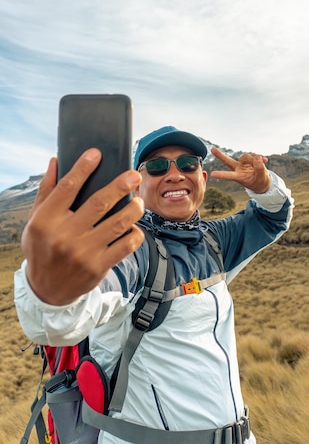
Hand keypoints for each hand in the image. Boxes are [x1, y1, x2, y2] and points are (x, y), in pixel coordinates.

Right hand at [22, 149, 144, 305]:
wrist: (47, 289)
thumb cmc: (42, 248)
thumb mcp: (36, 220)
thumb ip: (47, 191)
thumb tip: (55, 161)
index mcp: (47, 220)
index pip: (67, 188)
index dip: (82, 168)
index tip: (96, 154)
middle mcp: (65, 235)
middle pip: (98, 203)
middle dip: (120, 186)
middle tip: (133, 175)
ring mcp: (83, 252)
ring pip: (118, 223)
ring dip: (134, 208)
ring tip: (138, 201)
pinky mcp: (99, 266)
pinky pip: (126, 245)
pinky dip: (135, 233)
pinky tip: (134, 226)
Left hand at [209, 147, 270, 193]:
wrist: (263, 181)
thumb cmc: (260, 182)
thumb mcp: (261, 178)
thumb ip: (259, 168)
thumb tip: (257, 157)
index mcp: (239, 177)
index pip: (229, 175)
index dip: (221, 175)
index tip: (212, 174)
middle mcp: (238, 169)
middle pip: (228, 160)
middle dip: (220, 155)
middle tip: (212, 149)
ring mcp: (242, 163)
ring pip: (246, 156)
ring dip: (255, 159)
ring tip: (263, 163)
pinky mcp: (248, 159)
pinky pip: (253, 155)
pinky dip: (259, 157)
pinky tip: (265, 160)